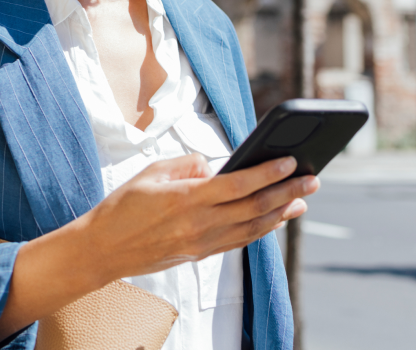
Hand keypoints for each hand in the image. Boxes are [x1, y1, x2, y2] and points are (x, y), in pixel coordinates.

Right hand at [0, 154, 316, 342]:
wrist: (103, 249)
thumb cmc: (122, 206)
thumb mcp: (150, 172)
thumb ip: (186, 165)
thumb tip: (212, 165)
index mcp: (186, 198)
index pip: (238, 184)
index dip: (268, 173)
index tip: (291, 161)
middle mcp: (199, 223)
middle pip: (254, 207)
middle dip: (288, 192)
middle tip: (312, 180)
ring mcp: (202, 243)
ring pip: (253, 228)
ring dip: (281, 213)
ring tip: (302, 201)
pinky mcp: (200, 254)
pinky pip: (239, 241)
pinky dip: (261, 230)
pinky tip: (274, 220)